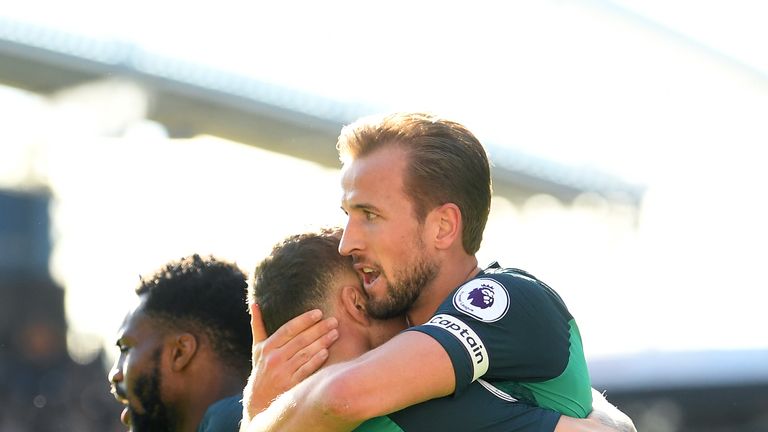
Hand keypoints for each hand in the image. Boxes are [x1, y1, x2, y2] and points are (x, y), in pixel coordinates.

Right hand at [242, 303, 338, 418]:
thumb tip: (254, 303)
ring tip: (335, 333)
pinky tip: (326, 352)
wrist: (258, 402)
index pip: (288, 329)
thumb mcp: (257, 348)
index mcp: (267, 347)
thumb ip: (257, 326)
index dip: (304, 320)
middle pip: (300, 340)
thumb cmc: (261, 370)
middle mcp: (273, 358)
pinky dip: (316, 361)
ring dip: (321, 342)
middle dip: (318, 329)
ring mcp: (282, 372)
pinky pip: (305, 370)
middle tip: (334, 321)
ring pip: (305, 354)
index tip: (318, 312)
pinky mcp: (290, 385)